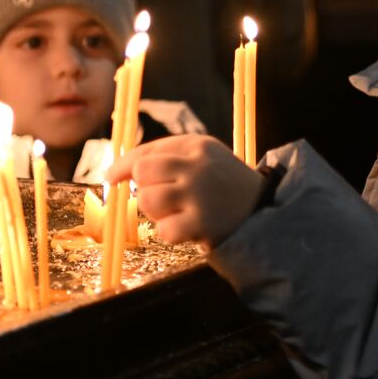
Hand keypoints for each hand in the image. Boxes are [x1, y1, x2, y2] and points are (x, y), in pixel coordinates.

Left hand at [107, 135, 262, 245]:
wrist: (265, 210)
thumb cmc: (226, 185)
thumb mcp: (206, 158)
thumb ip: (169, 157)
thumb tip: (121, 170)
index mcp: (197, 145)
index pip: (147, 152)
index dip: (123, 166)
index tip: (111, 177)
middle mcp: (198, 165)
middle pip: (143, 173)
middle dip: (144, 189)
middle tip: (162, 199)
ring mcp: (200, 194)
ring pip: (149, 202)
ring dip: (157, 213)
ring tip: (179, 213)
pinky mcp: (203, 223)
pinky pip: (164, 231)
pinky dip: (171, 233)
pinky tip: (189, 229)